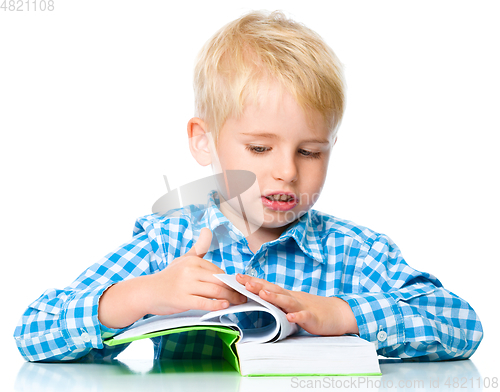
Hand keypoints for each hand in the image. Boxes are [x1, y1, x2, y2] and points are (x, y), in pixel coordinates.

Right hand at [145, 228, 246, 314]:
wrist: (147, 292)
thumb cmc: (168, 277)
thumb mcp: (184, 259)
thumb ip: (198, 247)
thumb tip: (207, 230)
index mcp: (193, 261)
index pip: (219, 271)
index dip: (231, 280)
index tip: (240, 286)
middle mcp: (190, 271)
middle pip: (220, 281)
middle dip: (235, 289)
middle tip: (245, 295)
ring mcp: (186, 285)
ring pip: (215, 292)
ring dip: (231, 298)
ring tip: (239, 302)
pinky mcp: (182, 300)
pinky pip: (204, 303)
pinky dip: (216, 305)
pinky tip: (225, 306)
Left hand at [236, 273, 357, 335]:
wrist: (336, 313)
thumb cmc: (311, 309)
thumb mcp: (291, 304)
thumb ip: (276, 302)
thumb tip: (256, 298)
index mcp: (286, 295)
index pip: (267, 286)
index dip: (252, 281)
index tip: (237, 277)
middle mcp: (292, 298)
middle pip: (274, 290)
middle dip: (258, 285)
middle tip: (243, 281)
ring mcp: (302, 306)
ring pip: (287, 301)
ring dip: (275, 297)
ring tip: (263, 294)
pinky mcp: (312, 318)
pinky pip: (304, 317)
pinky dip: (297, 316)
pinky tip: (290, 317)